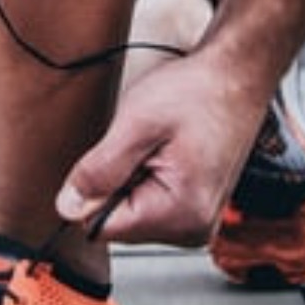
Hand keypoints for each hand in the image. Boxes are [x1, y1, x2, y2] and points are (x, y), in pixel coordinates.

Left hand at [54, 52, 260, 247]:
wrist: (236, 76)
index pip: (103, 227)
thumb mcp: (136, 124)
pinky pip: (151, 201)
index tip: (116, 155)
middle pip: (119, 221)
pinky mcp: (195, 207)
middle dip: (117, 182)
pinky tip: (166, 151)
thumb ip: (99, 170)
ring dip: (132, 177)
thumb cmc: (198, 92)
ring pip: (132, 210)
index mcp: (181, 215)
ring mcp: (197, 220)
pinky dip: (147, 175)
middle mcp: (193, 228)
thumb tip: (67, 207)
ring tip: (159, 145)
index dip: (95, 189)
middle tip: (144, 144)